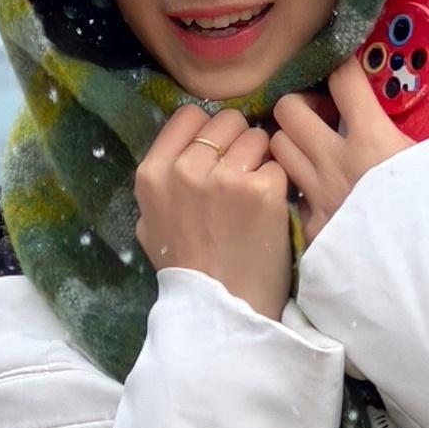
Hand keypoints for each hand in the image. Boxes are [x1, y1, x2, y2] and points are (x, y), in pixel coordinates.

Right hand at [133, 101, 293, 318]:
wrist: (222, 311)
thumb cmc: (187, 270)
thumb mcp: (150, 225)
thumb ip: (161, 182)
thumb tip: (180, 149)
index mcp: (152, 174)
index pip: (188, 116)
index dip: (207, 132)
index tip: (214, 155)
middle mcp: (186, 170)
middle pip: (227, 121)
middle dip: (237, 143)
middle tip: (238, 179)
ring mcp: (226, 179)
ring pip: (257, 137)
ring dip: (260, 161)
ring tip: (252, 197)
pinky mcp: (263, 191)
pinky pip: (278, 165)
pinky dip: (277, 185)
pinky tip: (267, 212)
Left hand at [271, 56, 428, 235]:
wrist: (427, 276)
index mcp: (371, 138)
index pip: (341, 79)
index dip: (344, 68)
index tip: (351, 71)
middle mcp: (334, 163)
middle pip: (288, 110)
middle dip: (302, 105)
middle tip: (324, 115)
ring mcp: (318, 198)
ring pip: (278, 150)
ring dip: (292, 144)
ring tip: (316, 151)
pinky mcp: (312, 231)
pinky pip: (292, 197)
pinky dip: (301, 190)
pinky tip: (322, 195)